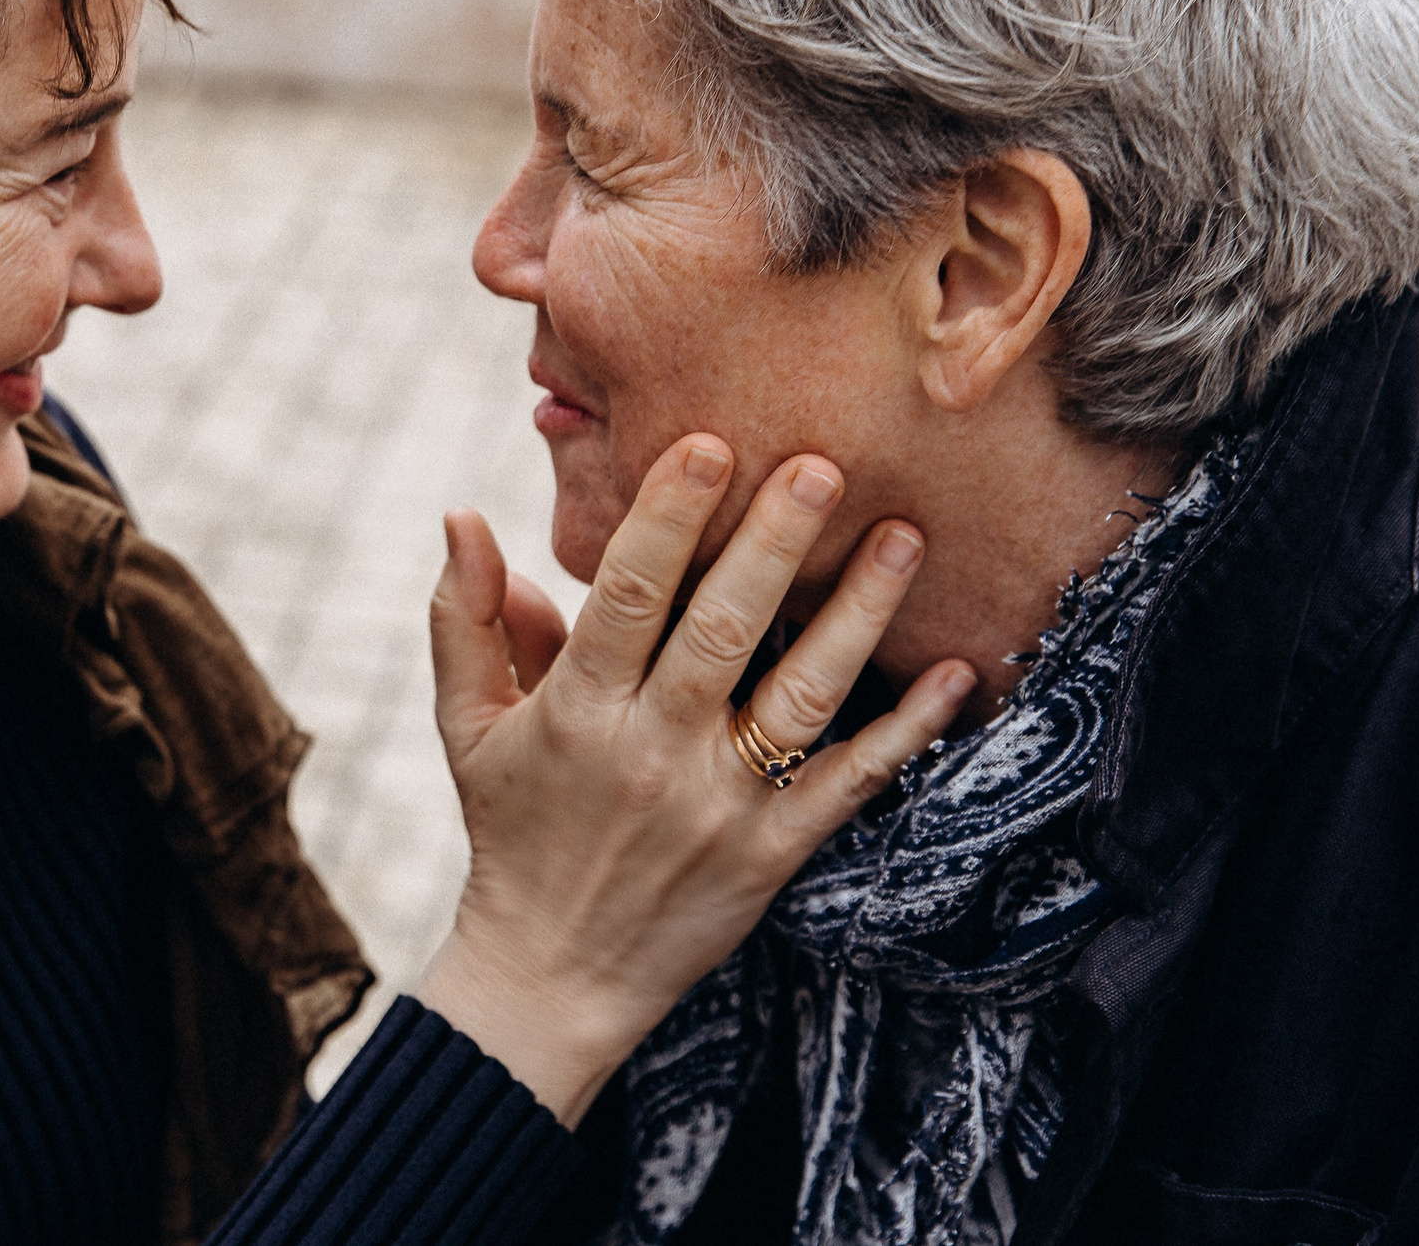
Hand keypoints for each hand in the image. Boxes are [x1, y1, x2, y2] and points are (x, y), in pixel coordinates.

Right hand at [414, 436, 974, 1124]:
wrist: (551, 974)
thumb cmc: (510, 829)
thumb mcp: (466, 726)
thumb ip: (463, 620)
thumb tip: (464, 515)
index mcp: (576, 711)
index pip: (626, 594)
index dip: (667, 516)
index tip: (707, 443)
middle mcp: (650, 752)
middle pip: (723, 630)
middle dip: (773, 542)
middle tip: (824, 463)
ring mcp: (720, 805)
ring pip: (801, 695)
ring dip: (857, 613)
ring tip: (902, 536)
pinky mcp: (773, 853)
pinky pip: (851, 782)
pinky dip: (909, 729)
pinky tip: (955, 671)